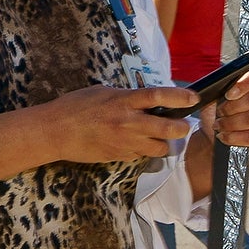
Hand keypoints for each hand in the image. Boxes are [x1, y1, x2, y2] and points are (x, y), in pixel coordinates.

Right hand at [40, 83, 200, 165]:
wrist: (54, 132)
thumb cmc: (74, 107)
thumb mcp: (102, 92)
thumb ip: (125, 97)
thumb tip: (143, 100)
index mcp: (123, 101)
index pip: (159, 96)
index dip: (181, 97)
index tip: (193, 97)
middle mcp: (128, 122)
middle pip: (169, 128)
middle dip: (181, 128)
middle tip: (182, 125)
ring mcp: (124, 142)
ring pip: (159, 148)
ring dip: (163, 143)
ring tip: (158, 137)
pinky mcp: (119, 156)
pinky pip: (140, 155)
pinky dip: (143, 150)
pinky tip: (134, 143)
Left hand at [201, 66, 248, 152]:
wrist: (218, 131)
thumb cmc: (218, 108)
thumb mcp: (215, 94)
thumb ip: (216, 86)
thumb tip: (207, 89)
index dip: (246, 83)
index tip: (229, 94)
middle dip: (232, 107)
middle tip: (219, 112)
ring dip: (232, 123)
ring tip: (219, 125)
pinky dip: (236, 137)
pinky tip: (225, 136)